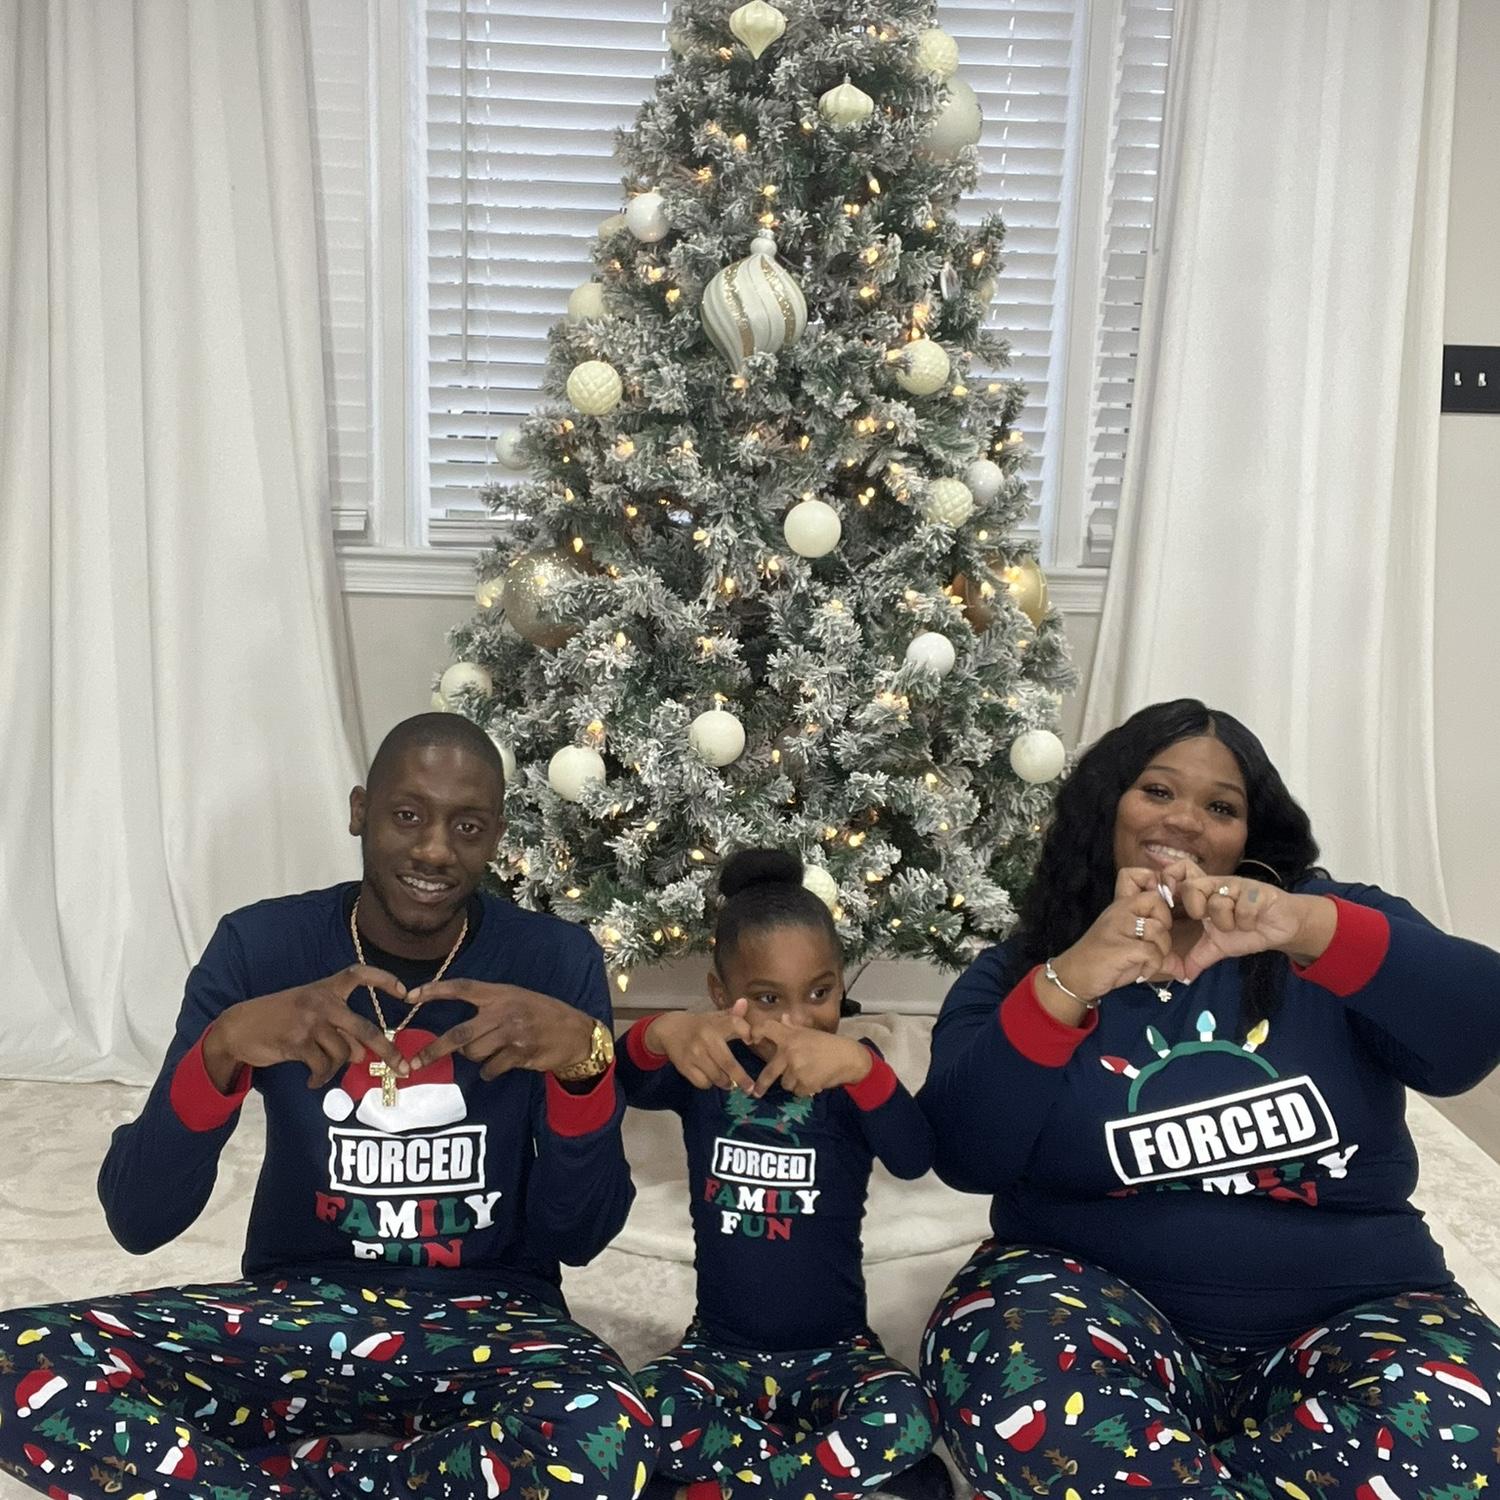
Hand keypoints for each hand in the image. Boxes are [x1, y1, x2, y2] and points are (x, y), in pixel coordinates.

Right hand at [203, 965, 410, 1092]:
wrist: (239, 1026)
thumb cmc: (279, 1019)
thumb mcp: (309, 1012)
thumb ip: (337, 1027)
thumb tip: (362, 1055)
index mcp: (326, 988)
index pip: (360, 974)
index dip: (384, 979)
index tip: (406, 992)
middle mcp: (322, 1002)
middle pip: (365, 1029)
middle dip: (388, 1051)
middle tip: (403, 1068)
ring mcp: (310, 1021)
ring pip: (343, 1053)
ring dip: (336, 1068)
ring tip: (322, 1071)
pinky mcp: (298, 1041)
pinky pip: (323, 1067)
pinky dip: (321, 1078)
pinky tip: (312, 1080)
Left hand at [402, 979, 595, 1079]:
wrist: (575, 1032)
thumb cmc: (542, 1014)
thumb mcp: (517, 998)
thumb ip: (490, 1006)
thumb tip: (458, 1030)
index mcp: (500, 993)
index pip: (462, 988)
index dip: (435, 991)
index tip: (411, 996)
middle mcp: (504, 1011)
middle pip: (459, 1034)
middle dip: (433, 1050)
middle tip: (415, 1063)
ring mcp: (512, 1033)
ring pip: (473, 1054)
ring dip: (474, 1057)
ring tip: (491, 1052)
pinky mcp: (519, 1054)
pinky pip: (490, 1068)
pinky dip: (490, 1070)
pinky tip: (502, 1063)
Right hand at [646, 1003, 757, 1091]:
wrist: (669, 1029)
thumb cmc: (699, 1024)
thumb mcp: (715, 1017)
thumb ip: (732, 1014)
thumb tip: (744, 1003)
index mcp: (715, 1024)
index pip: (735, 1024)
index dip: (746, 1031)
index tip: (751, 1041)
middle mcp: (705, 1039)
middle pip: (728, 1063)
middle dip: (741, 1078)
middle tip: (750, 1088)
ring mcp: (694, 1054)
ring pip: (716, 1076)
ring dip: (726, 1082)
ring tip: (729, 1082)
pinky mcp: (684, 1066)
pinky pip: (703, 1082)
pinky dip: (709, 1084)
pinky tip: (711, 1079)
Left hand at [747, 1017, 872, 1097]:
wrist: (849, 1058)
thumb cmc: (828, 1044)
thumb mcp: (810, 1033)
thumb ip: (793, 1028)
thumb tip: (783, 1018)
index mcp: (789, 1037)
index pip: (767, 1029)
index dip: (756, 1032)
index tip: (752, 1039)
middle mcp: (789, 1053)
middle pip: (768, 1072)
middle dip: (762, 1084)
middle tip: (756, 1092)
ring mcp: (796, 1070)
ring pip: (785, 1083)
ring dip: (792, 1082)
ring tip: (806, 1074)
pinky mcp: (805, 1084)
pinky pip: (797, 1091)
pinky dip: (804, 1089)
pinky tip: (814, 1080)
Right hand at [1043, 867, 1178, 1011]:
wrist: (1075, 975)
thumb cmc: (1104, 959)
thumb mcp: (1129, 943)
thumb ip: (1154, 944)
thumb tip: (1182, 966)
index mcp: (1122, 905)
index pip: (1148, 881)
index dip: (1162, 899)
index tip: (1160, 920)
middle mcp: (1120, 910)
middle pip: (1158, 903)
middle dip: (1165, 927)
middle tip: (1153, 945)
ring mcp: (1118, 927)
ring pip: (1158, 930)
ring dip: (1160, 952)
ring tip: (1146, 962)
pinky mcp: (1120, 947)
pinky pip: (1152, 953)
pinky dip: (1152, 966)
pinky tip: (1141, 973)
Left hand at [1164, 864, 1336, 978]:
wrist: (1281, 927)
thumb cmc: (1246, 931)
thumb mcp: (1217, 946)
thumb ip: (1197, 958)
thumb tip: (1180, 977)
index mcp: (1203, 894)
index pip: (1178, 874)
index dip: (1169, 883)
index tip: (1172, 905)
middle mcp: (1217, 886)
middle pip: (1191, 887)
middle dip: (1197, 910)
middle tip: (1209, 922)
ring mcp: (1237, 887)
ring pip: (1218, 902)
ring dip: (1227, 923)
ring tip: (1238, 925)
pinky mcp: (1257, 892)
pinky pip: (1243, 908)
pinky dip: (1247, 921)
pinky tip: (1254, 921)